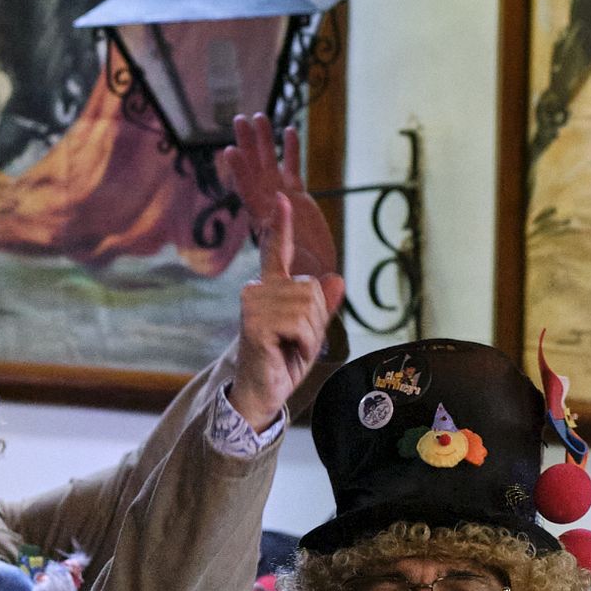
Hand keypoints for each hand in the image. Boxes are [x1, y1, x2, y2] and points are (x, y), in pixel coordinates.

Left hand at [219, 110, 338, 284]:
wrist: (310, 277)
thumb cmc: (294, 276)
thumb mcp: (284, 260)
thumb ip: (280, 235)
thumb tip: (281, 205)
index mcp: (261, 219)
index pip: (247, 192)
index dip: (239, 172)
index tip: (230, 152)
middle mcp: (267, 204)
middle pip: (254, 169)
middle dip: (246, 145)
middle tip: (239, 119)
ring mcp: (281, 197)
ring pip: (270, 163)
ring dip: (264, 141)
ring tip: (260, 116)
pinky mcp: (297, 196)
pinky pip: (291, 168)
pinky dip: (290, 150)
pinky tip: (289, 129)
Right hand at [230, 194, 343, 433]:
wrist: (264, 391)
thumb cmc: (284, 360)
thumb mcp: (311, 332)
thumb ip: (323, 307)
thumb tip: (337, 280)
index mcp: (271, 288)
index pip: (276, 251)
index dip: (281, 225)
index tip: (283, 198)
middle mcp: (258, 290)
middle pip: (311, 289)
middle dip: (316, 320)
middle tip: (297, 342)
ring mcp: (253, 304)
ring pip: (307, 306)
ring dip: (310, 334)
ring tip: (290, 347)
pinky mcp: (254, 322)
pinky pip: (299, 323)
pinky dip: (304, 343)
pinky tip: (286, 352)